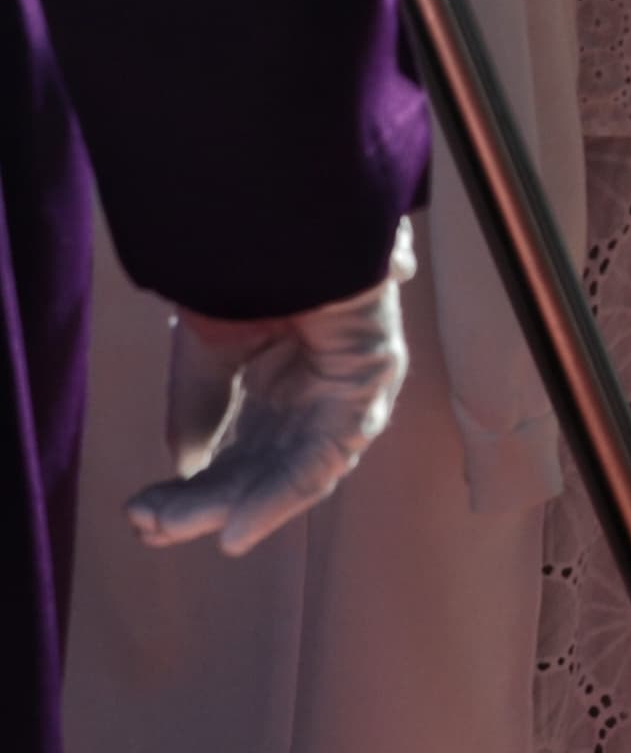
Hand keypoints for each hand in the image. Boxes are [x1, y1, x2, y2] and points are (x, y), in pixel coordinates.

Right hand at [127, 255, 412, 558]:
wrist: (289, 223)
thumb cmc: (256, 270)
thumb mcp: (211, 349)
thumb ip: (201, 409)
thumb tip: (185, 466)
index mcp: (287, 382)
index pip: (245, 451)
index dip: (196, 487)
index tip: (142, 512)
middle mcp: (322, 395)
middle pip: (264, 470)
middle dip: (204, 503)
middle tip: (149, 528)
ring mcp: (350, 396)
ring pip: (288, 474)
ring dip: (231, 506)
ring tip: (173, 529)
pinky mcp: (366, 391)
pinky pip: (322, 461)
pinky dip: (278, 499)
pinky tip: (234, 530)